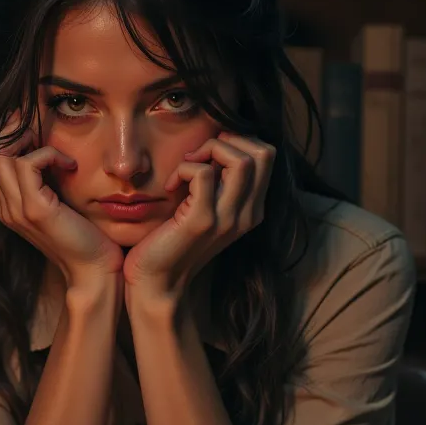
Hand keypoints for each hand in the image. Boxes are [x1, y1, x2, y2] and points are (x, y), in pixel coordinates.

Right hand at [0, 110, 124, 293]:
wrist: (94, 272)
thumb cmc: (86, 238)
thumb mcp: (63, 204)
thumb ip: (51, 183)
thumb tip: (55, 153)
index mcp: (11, 206)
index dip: (13, 137)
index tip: (38, 128)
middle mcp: (7, 208)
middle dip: (16, 130)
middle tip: (42, 127)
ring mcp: (17, 210)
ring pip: (3, 154)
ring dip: (32, 141)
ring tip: (58, 151)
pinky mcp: (35, 210)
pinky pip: (28, 164)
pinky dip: (48, 154)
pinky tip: (69, 165)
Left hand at [121, 131, 275, 304]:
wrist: (158, 284)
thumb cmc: (174, 242)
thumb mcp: (206, 209)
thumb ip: (219, 183)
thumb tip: (216, 144)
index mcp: (252, 210)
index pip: (267, 155)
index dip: (238, 141)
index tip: (208, 156)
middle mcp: (247, 215)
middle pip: (264, 153)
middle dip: (228, 140)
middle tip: (198, 156)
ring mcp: (227, 219)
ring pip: (241, 160)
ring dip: (207, 150)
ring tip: (186, 168)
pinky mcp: (201, 222)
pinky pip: (203, 173)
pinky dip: (184, 168)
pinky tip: (171, 186)